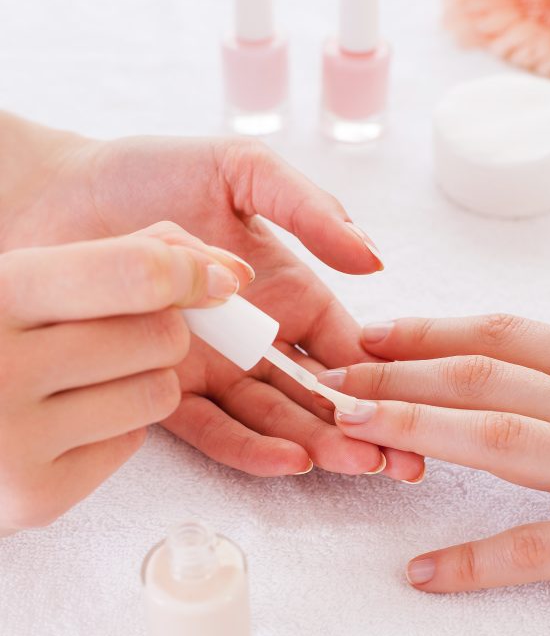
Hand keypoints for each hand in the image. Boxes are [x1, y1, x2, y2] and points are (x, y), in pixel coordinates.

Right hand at [0, 224, 247, 532]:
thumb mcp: (30, 281)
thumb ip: (122, 256)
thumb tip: (229, 273)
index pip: (137, 275)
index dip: (188, 272)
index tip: (204, 278)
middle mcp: (3, 368)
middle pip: (162, 337)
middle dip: (161, 330)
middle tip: (117, 335)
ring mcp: (18, 440)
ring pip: (160, 394)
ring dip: (144, 381)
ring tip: (84, 378)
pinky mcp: (38, 496)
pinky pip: (133, 443)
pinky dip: (116, 428)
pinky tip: (65, 420)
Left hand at [1, 121, 421, 480]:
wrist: (49, 196)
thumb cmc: (144, 172)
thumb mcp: (239, 171)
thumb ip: (307, 209)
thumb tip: (374, 259)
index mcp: (284, 290)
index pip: (345, 345)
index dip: (381, 377)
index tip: (413, 406)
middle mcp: (253, 337)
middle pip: (318, 393)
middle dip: (359, 428)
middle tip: (396, 461)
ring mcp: (211, 369)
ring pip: (274, 419)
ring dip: (316, 445)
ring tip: (350, 464)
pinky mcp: (162, 391)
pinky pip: (213, 430)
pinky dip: (250, 448)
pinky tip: (289, 460)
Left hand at [323, 314, 549, 595]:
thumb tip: (530, 377)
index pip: (508, 336)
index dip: (433, 331)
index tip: (375, 332)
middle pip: (486, 376)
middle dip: (401, 372)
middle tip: (335, 376)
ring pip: (500, 440)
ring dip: (417, 430)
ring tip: (352, 432)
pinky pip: (538, 550)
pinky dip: (475, 564)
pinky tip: (424, 575)